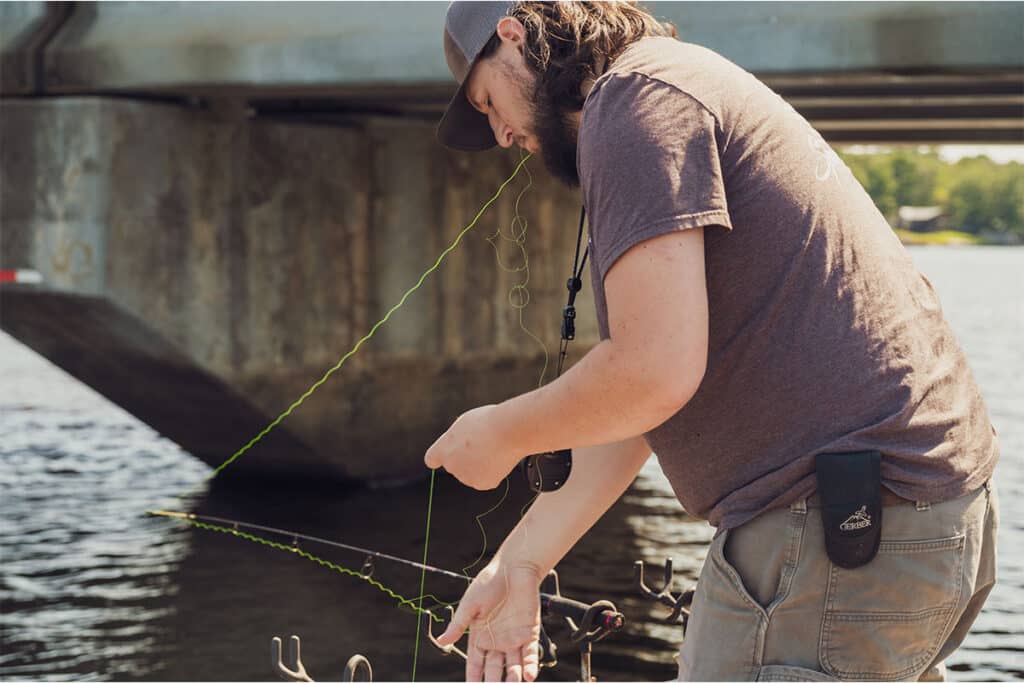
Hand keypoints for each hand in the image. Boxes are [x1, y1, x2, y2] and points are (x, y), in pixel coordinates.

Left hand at [424, 405, 521, 489]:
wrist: (507, 432)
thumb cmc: (487, 423)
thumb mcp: (464, 423)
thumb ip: (456, 438)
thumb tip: (461, 446)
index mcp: (443, 449)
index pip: (432, 459)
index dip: (440, 457)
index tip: (444, 455)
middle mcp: (451, 466)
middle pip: (456, 465)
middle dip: (465, 458)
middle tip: (481, 445)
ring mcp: (466, 478)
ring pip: (471, 473)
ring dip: (479, 465)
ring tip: (492, 449)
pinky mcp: (482, 484)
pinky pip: (486, 479)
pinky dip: (492, 472)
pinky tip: (497, 459)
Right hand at [435, 560, 542, 681]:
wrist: (514, 567)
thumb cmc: (490, 581)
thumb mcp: (470, 604)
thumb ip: (458, 625)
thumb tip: (441, 640)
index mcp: (480, 636)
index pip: (475, 664)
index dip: (473, 678)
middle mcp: (497, 641)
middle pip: (494, 670)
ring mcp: (514, 638)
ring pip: (513, 666)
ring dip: (512, 678)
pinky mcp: (530, 633)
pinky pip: (530, 654)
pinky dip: (530, 666)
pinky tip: (528, 676)